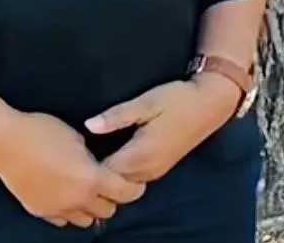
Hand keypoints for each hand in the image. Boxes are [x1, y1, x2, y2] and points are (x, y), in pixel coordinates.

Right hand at [0, 110, 146, 228]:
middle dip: (112, 198)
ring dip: (90, 208)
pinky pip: (63, 219)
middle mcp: (78, 200)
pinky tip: (64, 194)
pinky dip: (69, 210)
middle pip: (107, 210)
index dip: (134, 188)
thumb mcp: (74, 136)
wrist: (6, 142)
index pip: (124, 192)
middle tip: (108, 184)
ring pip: (85, 220)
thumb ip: (89, 155)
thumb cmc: (42, 131)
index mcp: (91, 179)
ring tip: (85, 191)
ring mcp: (59, 209)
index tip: (137, 183)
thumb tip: (92, 163)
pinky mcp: (41, 212)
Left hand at [85, 76, 239, 182]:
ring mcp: (156, 172)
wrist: (209, 104)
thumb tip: (88, 125)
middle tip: (79, 152)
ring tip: (92, 154)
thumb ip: (116, 116)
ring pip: (124, 183)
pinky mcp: (160, 168)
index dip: (88, 164)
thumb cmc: (176, 99)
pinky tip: (111, 156)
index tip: (75, 149)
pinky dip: (120, 173)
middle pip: (113, 182)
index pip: (106, 172)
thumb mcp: (145, 103)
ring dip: (108, 174)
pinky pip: (134, 178)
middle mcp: (148, 170)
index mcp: (141, 155)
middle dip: (95, 172)